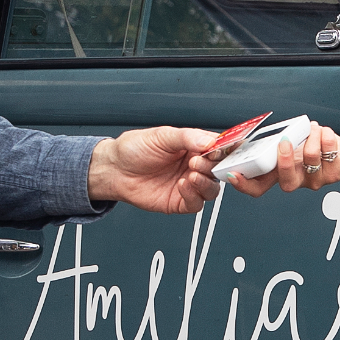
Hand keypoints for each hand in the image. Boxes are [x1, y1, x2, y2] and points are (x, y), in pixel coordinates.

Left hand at [89, 125, 227, 215]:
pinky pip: (196, 204)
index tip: (226, 149)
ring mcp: (188, 185)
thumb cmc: (133, 149)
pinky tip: (182, 185)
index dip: (226, 150)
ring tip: (190, 173)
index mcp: (193, 147)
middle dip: (213, 167)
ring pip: (212, 190)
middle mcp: (194, 166)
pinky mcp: (179, 202)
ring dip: (205, 183)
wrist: (113, 170)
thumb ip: (188, 137)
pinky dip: (193, 196)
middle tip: (198, 161)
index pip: (219, 149)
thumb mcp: (162, 135)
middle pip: (219, 171)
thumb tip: (211, 141)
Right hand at [233, 122, 339, 192]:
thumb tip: (258, 135)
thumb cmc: (318, 148)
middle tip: (284, 140)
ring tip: (313, 128)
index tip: (233, 174)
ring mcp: (316, 179)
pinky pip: (328, 150)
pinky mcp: (334, 173)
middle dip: (284, 160)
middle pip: (286, 183)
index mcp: (281, 174)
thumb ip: (276, 144)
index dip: (244, 184)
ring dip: (311, 135)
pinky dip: (325, 135)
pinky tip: (324, 133)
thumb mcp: (292, 146)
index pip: (258, 188)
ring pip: (310, 158)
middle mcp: (298, 180)